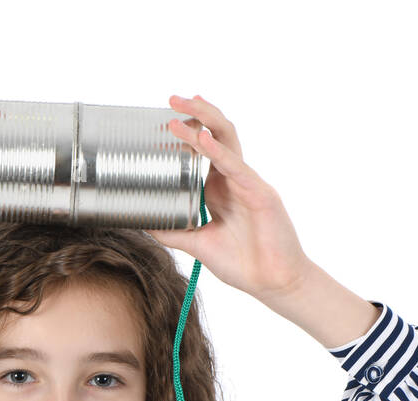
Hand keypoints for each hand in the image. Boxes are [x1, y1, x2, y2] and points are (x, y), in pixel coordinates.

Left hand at [146, 94, 314, 306]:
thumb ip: (174, 231)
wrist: (273, 284)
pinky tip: (200, 139)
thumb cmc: (244, 264)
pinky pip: (236, 167)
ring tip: (180, 107)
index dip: (188, 130)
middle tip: (171, 99)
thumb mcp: (198, 244)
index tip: (166, 116)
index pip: (204, 149)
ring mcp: (249, 184)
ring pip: (227, 141)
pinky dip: (217, 152)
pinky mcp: (261, 194)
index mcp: (221, 188)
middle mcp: (235, 180)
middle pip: (217, 134)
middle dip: (195, 113)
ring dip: (204, 120)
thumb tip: (143, 222)